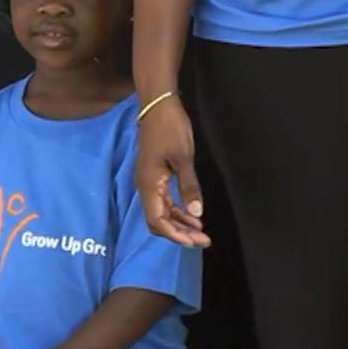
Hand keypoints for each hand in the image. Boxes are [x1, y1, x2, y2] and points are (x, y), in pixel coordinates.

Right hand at [134, 96, 209, 248]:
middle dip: (178, 233)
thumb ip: (189, 187)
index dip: (174, 234)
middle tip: (202, 240)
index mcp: (149, 185)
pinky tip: (192, 214)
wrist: (157, 107)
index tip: (194, 241)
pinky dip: (177, 211)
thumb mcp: (183, 158)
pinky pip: (163, 202)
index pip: (157, 220)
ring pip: (160, 213)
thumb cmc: (170, 130)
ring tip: (200, 231)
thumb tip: (197, 213)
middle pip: (157, 221)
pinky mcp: (153, 177)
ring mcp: (148, 183)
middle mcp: (145, 188)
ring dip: (179, 224)